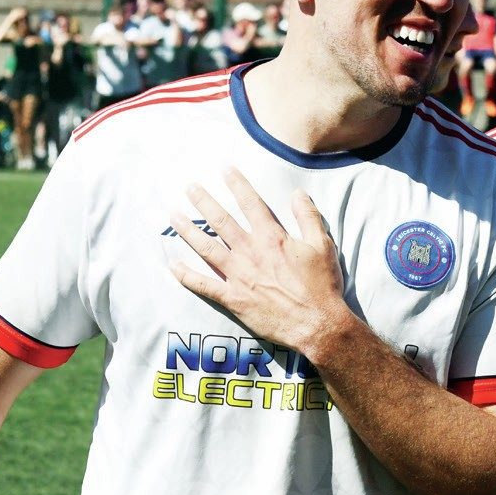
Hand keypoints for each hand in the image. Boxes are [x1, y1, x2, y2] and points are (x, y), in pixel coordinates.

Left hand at [168, 169, 346, 354]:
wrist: (317, 325)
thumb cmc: (322, 286)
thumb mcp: (323, 246)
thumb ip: (308, 217)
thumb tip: (298, 193)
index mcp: (272, 238)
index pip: (250, 203)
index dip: (237, 184)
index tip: (224, 169)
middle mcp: (251, 253)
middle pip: (221, 221)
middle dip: (204, 202)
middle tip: (189, 187)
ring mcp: (239, 276)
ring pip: (207, 248)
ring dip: (189, 231)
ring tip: (174, 217)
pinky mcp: (233, 299)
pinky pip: (204, 285)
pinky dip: (186, 276)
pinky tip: (173, 265)